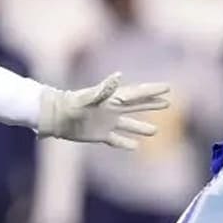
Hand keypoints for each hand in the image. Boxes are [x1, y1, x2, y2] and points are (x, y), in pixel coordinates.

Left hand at [38, 72, 169, 148]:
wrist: (54, 117)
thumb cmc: (71, 105)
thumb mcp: (88, 97)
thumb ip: (104, 89)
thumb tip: (119, 76)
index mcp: (113, 100)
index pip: (137, 94)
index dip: (153, 90)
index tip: (168, 87)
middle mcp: (112, 110)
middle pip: (136, 106)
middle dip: (151, 104)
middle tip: (167, 102)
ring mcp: (107, 123)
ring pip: (129, 124)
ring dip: (142, 127)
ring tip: (155, 131)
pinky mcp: (100, 135)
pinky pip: (116, 140)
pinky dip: (126, 143)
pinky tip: (135, 146)